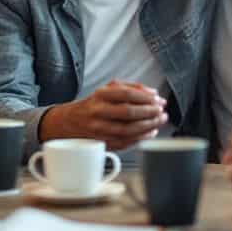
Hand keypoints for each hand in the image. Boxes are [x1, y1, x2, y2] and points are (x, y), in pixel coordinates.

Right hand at [41, 80, 167, 150]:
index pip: (127, 94)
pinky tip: (150, 132)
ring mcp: (99, 129)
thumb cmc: (93, 104)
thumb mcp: (108, 89)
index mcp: (101, 95)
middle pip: (129, 112)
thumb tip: (153, 93)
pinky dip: (141, 138)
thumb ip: (131, 87)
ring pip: (128, 129)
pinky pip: (125, 142)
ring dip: (148, 126)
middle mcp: (98, 111)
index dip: (146, 98)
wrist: (69, 122)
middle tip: (162, 112)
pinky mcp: (102, 142)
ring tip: (159, 122)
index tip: (159, 100)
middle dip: (150, 113)